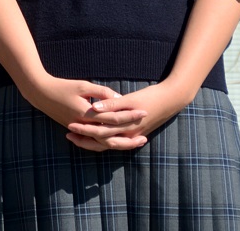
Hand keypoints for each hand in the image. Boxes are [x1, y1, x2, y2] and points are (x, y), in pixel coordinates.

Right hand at [20, 73, 147, 151]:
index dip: (130, 115)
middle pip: (111, 137)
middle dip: (129, 137)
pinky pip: (94, 143)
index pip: (114, 119)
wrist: (40, 93)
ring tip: (134, 143)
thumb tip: (120, 98)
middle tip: (145, 136)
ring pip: (103, 144)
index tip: (144, 111)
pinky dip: (106, 144)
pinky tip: (115, 141)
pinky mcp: (76, 131)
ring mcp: (80, 131)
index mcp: (88, 114)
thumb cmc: (62, 86)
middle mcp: (85, 126)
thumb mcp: (83, 86)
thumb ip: (102, 93)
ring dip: (119, 145)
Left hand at [66, 82, 184, 151]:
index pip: (101, 132)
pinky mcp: (134, 133)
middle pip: (102, 141)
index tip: (70, 125)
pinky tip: (92, 135)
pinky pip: (115, 141)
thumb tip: (94, 107)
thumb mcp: (131, 98)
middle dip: (85, 138)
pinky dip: (102, 140)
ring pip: (108, 144)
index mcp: (127, 126)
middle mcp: (129, 134)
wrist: (171, 99)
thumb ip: (112, 103)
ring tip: (75, 137)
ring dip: (92, 142)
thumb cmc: (150, 96)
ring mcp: (132, 135)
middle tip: (68, 133)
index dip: (85, 130)